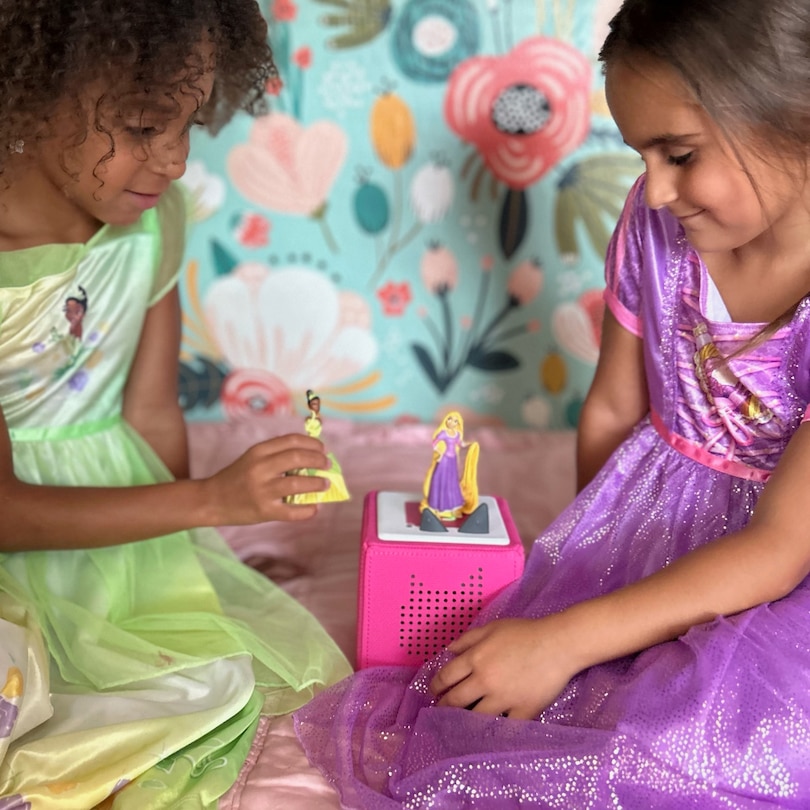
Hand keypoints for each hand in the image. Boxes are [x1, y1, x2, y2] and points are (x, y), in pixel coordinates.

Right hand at [203, 433, 329, 524]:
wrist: (211, 500)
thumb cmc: (236, 477)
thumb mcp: (252, 458)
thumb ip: (276, 455)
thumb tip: (311, 457)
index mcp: (258, 451)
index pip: (292, 441)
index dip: (312, 444)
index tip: (322, 449)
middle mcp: (260, 468)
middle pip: (298, 458)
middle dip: (318, 460)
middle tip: (327, 465)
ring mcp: (262, 490)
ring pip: (299, 483)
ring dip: (317, 483)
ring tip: (324, 484)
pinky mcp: (264, 511)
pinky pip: (292, 511)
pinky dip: (308, 510)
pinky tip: (315, 507)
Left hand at [428, 617, 578, 718]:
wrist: (558, 644)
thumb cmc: (524, 632)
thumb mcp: (492, 628)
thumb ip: (467, 639)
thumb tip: (447, 651)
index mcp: (475, 658)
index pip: (446, 677)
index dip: (436, 686)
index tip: (434, 692)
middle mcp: (485, 681)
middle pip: (456, 700)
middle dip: (444, 706)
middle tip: (441, 710)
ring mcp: (503, 698)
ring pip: (475, 717)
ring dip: (464, 721)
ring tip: (459, 723)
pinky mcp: (522, 711)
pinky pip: (505, 728)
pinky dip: (496, 731)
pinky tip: (489, 733)